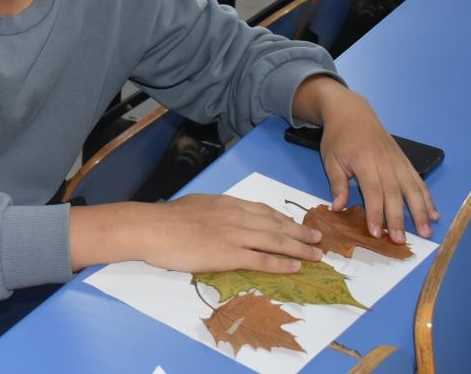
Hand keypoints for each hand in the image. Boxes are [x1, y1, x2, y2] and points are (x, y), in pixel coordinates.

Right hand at [140, 194, 323, 273]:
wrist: (153, 228)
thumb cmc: (166, 219)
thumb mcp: (196, 205)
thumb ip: (213, 211)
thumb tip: (219, 217)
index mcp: (227, 203)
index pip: (263, 210)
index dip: (283, 218)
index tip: (295, 223)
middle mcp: (236, 216)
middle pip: (276, 224)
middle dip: (299, 232)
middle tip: (317, 238)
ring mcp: (234, 235)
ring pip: (275, 241)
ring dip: (299, 248)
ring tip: (315, 254)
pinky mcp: (229, 255)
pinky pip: (262, 259)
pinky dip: (281, 263)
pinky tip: (295, 267)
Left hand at [294, 77, 439, 242]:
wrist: (352, 112)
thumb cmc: (338, 137)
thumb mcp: (330, 159)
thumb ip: (338, 184)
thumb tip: (338, 208)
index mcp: (365, 162)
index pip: (373, 192)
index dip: (376, 214)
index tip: (377, 233)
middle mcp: (386, 163)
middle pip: (395, 194)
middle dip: (399, 219)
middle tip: (402, 241)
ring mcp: (398, 162)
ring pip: (413, 189)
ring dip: (420, 212)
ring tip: (427, 232)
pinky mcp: (405, 161)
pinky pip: (418, 181)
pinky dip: (427, 198)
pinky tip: (434, 214)